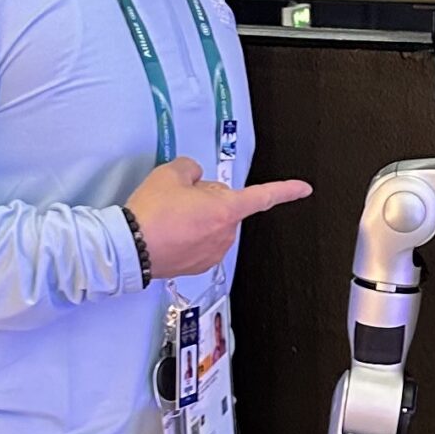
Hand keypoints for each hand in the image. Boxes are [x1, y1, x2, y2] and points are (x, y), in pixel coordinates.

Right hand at [127, 156, 310, 279]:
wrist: (130, 247)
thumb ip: (190, 168)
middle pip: (227, 206)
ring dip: (199, 217)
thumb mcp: (170, 173)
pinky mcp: (200, 265)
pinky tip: (169, 232)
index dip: (286, 190)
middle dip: (209, 198)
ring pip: (214, 225)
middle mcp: (225, 234)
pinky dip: (190, 235)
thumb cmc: (151, 212)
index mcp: (226, 210)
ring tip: (170, 217)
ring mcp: (213, 252)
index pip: (263, 196)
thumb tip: (193, 176)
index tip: (303, 189)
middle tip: (179, 198)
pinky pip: (202, 242)